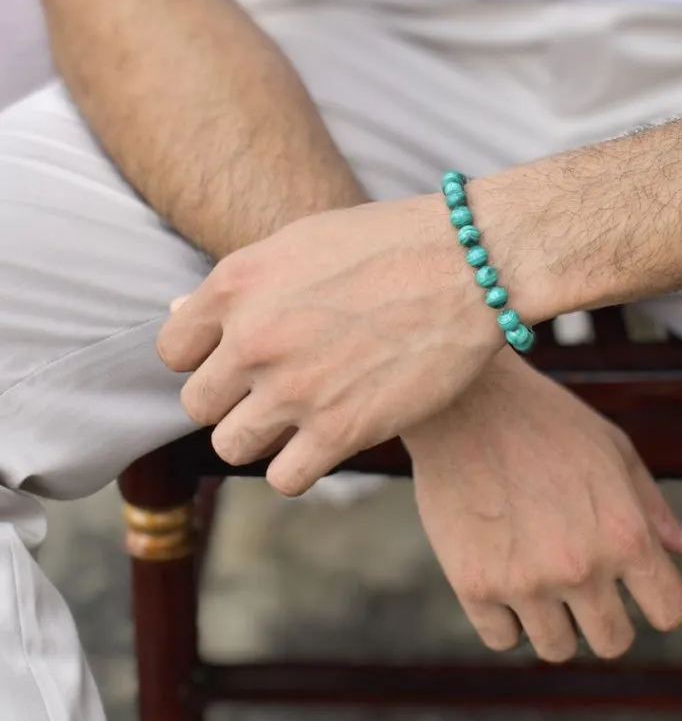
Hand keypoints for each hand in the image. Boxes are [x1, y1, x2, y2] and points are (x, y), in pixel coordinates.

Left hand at [156, 197, 501, 494]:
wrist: (470, 264)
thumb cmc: (392, 244)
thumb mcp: (302, 241)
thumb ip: (241, 284)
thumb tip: (180, 313)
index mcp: (237, 284)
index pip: (172, 351)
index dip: (204, 359)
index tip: (239, 360)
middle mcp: (254, 338)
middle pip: (198, 404)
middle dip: (233, 400)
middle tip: (276, 389)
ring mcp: (295, 388)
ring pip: (233, 445)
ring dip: (261, 437)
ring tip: (300, 418)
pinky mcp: (341, 430)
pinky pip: (285, 479)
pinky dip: (299, 468)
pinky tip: (325, 443)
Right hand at [404, 350, 681, 661]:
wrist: (464, 401)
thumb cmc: (546, 420)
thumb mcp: (614, 449)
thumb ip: (653, 507)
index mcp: (625, 534)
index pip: (668, 611)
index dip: (657, 599)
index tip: (636, 586)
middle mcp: (580, 567)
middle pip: (613, 642)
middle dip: (604, 617)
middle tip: (581, 584)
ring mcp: (525, 582)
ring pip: (557, 649)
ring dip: (554, 621)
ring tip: (538, 575)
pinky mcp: (473, 586)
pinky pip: (502, 639)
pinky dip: (505, 618)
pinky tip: (503, 576)